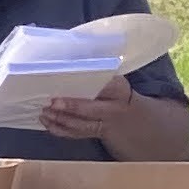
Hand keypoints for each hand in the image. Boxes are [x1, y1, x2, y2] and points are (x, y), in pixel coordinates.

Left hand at [37, 86, 183, 156]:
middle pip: (93, 109)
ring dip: (61, 120)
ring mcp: (108, 124)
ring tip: (44, 112)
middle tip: (53, 102)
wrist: (144, 124)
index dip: (93, 85)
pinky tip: (47, 123)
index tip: (73, 78)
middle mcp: (116, 107)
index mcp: (121, 89)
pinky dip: (61, 130)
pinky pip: (78, 134)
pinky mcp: (99, 134)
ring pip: (83, 124)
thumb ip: (100, 75)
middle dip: (73, 106)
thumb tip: (70, 54)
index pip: (109, 86)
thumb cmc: (121, 96)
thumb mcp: (117, 84)